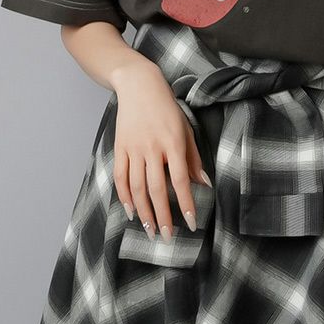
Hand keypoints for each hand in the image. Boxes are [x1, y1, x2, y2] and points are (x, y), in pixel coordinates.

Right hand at [110, 60, 211, 238]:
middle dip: (163, 215)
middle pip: (156, 189)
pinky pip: (120, 177)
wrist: (139, 86)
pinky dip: (124, 196)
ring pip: (137, 187)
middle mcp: (152, 148)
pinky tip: (131, 211)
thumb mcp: (186, 129)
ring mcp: (133, 148)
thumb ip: (194, 159)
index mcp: (173, 143)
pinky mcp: (120, 148)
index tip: (191, 223)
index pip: (181, 180)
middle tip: (167, 236)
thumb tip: (204, 184)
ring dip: (143, 211)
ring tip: (150, 230)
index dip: (185, 203)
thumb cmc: (168, 109)